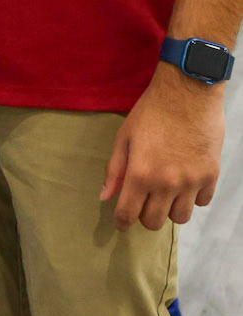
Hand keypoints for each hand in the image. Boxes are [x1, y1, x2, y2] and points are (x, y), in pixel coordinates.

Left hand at [100, 61, 225, 229]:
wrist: (188, 92)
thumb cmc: (152, 112)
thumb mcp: (125, 137)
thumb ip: (115, 170)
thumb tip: (105, 197)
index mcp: (141, 174)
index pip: (128, 215)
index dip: (122, 223)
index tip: (122, 222)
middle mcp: (166, 183)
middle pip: (154, 222)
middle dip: (146, 216)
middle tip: (144, 201)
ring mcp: (191, 181)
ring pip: (180, 218)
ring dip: (170, 209)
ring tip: (166, 192)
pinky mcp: (211, 175)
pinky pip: (202, 202)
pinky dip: (193, 197)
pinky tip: (186, 182)